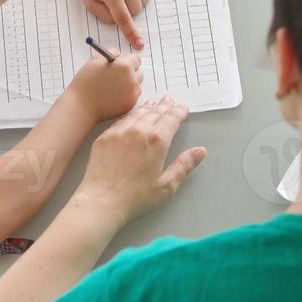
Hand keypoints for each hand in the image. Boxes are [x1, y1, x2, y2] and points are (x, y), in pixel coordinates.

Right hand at [67, 49, 142, 121]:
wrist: (82, 106)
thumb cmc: (86, 83)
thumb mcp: (96, 61)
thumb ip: (111, 53)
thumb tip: (119, 54)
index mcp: (124, 65)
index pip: (135, 59)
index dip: (127, 61)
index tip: (120, 65)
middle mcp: (132, 79)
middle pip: (138, 72)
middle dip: (130, 73)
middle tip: (116, 76)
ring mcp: (133, 93)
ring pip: (136, 85)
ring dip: (128, 85)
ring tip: (112, 87)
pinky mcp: (130, 105)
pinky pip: (132, 97)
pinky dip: (125, 96)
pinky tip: (113, 96)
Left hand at [70, 97, 206, 226]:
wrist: (101, 200)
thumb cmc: (135, 197)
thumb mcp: (166, 185)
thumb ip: (184, 165)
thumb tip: (200, 151)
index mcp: (157, 141)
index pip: (171, 119)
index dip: (179, 112)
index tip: (183, 108)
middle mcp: (138, 130)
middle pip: (155, 112)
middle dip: (165, 106)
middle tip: (170, 101)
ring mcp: (119, 132)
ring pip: (138, 113)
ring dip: (148, 107)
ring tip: (154, 103)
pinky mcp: (105, 137)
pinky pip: (121, 120)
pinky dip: (131, 115)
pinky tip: (133, 116)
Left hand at [74, 0, 155, 49]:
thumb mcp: (89, 2)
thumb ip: (104, 16)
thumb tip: (121, 23)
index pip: (124, 19)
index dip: (131, 33)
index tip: (139, 44)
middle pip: (137, 10)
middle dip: (129, 11)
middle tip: (117, 1)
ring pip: (145, 1)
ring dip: (136, 1)